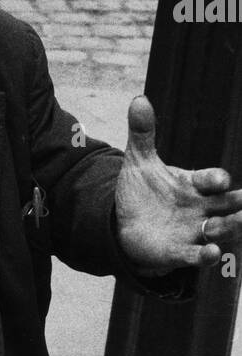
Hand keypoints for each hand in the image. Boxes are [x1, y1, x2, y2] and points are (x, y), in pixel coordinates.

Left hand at [114, 96, 241, 274]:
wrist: (126, 225)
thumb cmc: (142, 192)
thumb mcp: (140, 162)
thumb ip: (142, 134)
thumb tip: (138, 100)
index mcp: (196, 185)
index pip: (214, 180)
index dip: (216, 180)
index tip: (218, 181)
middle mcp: (202, 208)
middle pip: (232, 206)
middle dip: (241, 205)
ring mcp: (193, 231)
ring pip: (224, 230)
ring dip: (230, 227)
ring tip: (230, 223)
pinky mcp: (179, 252)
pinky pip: (197, 255)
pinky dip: (205, 255)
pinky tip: (211, 253)